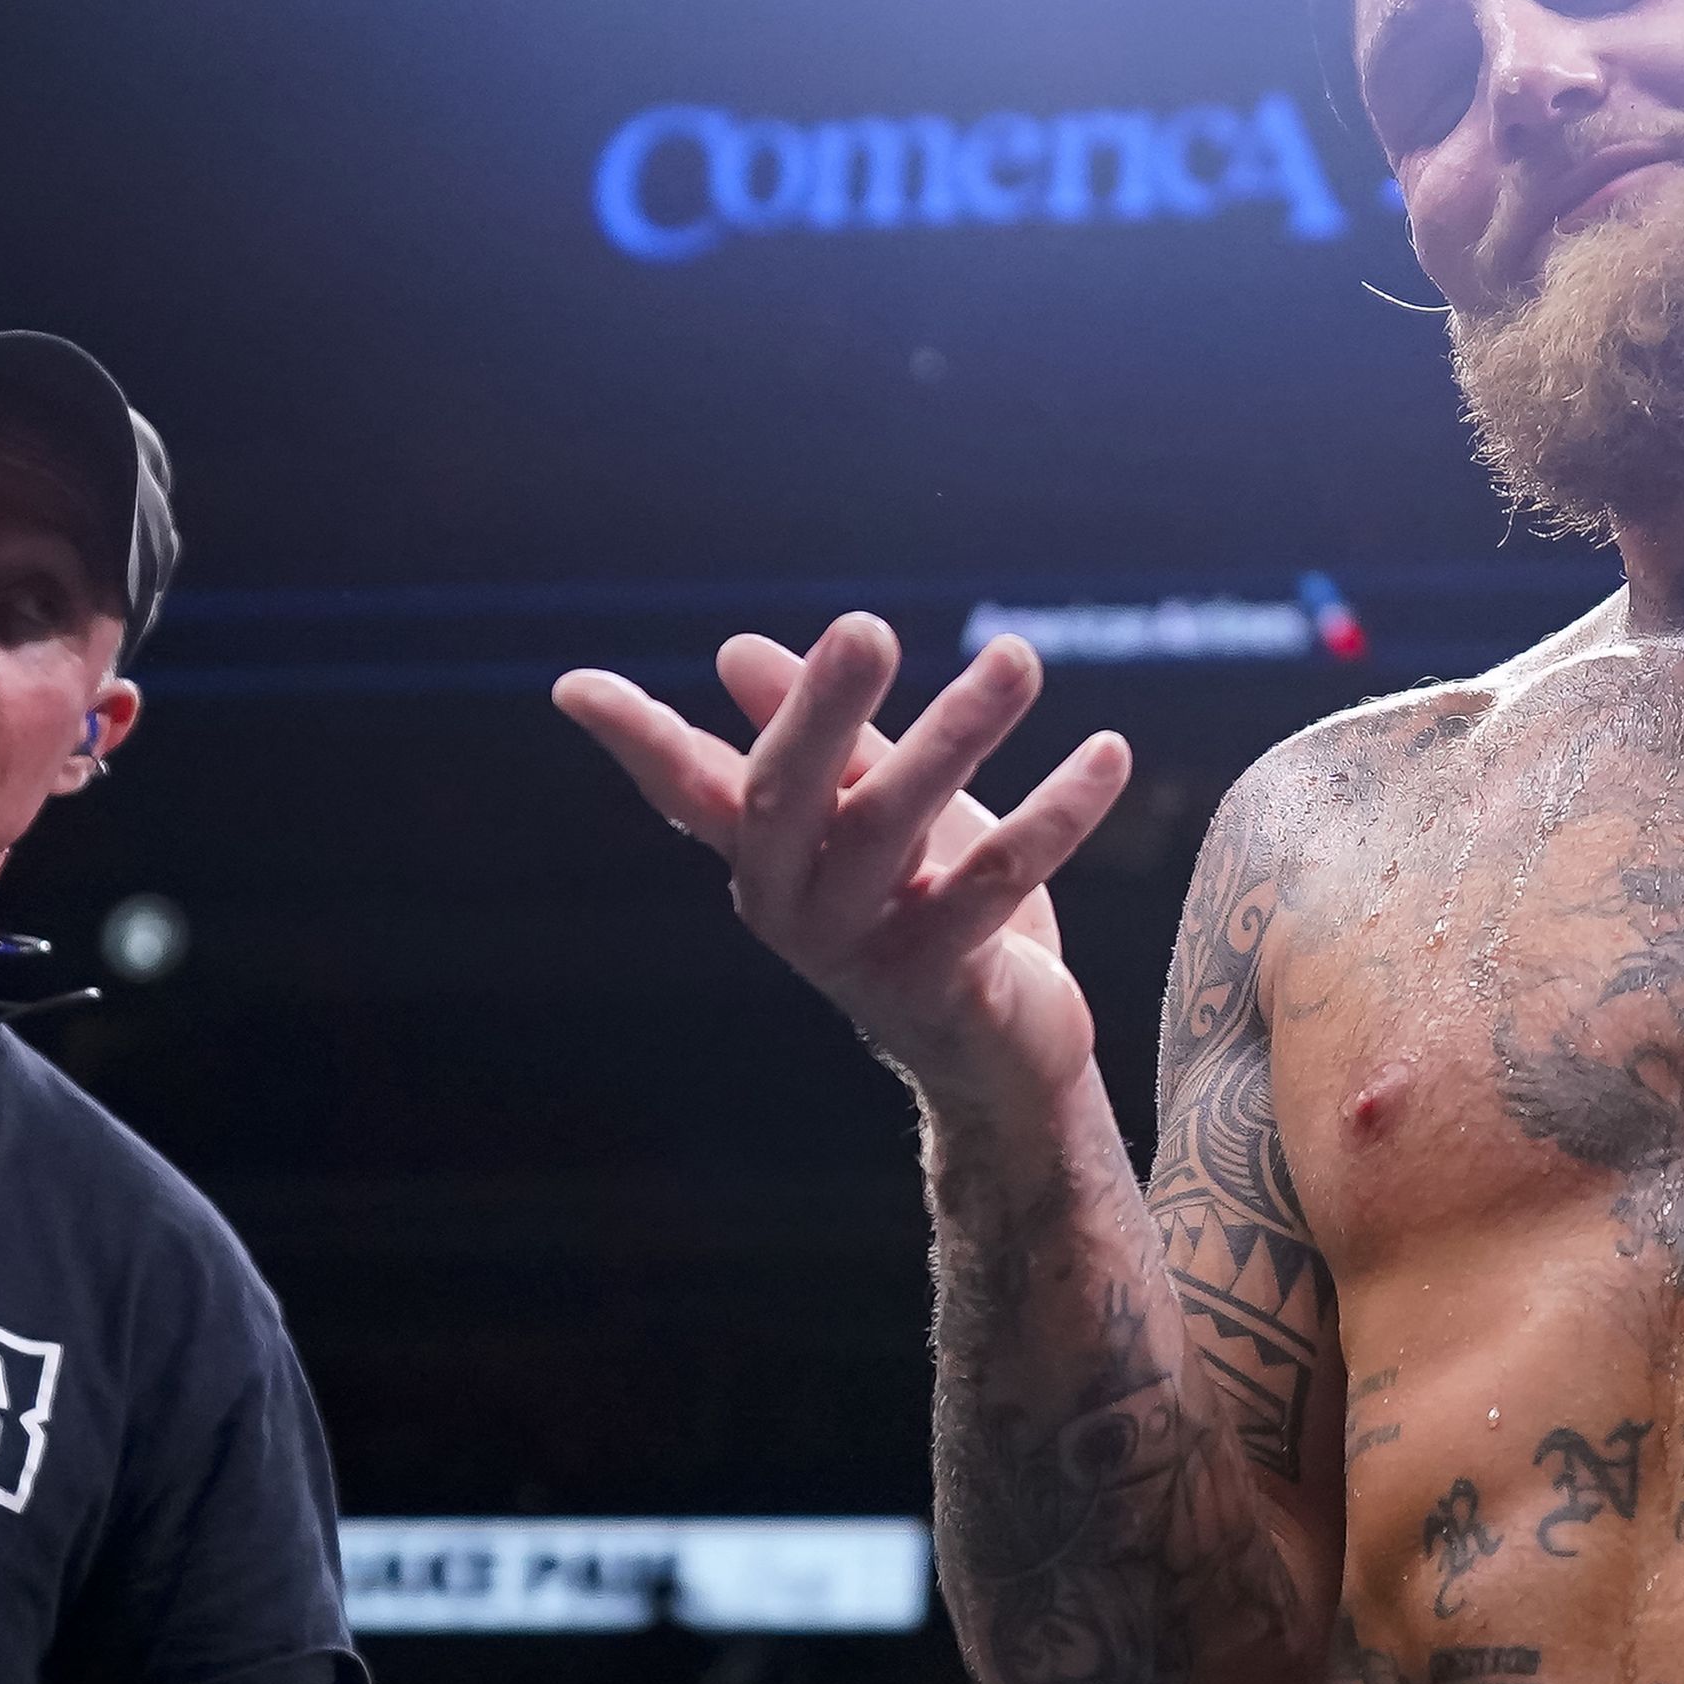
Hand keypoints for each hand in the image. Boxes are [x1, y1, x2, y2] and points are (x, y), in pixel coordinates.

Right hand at [553, 614, 1130, 1099]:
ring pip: (896, 827)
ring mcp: (860, 948)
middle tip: (864, 627)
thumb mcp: (874, 812)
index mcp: (764, 858)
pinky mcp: (941, 980)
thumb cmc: (929, 910)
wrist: (998, 1055)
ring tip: (1017, 656)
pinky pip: (999, 879)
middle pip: (787, 795)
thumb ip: (824, 737)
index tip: (575, 686)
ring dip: (958, 735)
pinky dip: (1059, 811)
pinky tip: (1108, 752)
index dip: (636, 740)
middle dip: (822, 709)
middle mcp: (791, 904)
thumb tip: (732, 651)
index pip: (687, 789)